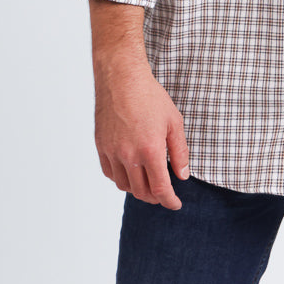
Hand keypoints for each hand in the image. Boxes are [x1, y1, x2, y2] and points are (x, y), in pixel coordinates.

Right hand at [93, 57, 189, 209]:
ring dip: (138, 190)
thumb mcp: (174, 121)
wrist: (121, 79)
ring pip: (124, 185)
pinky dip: (121, 178)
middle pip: (142, 192)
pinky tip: (130, 173)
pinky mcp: (101, 146)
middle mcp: (129, 155)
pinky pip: (110, 173)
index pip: (160, 188)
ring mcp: (112, 152)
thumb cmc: (150, 97)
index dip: (169, 201)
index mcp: (150, 150)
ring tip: (148, 184)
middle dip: (155, 197)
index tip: (175, 204)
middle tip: (164, 194)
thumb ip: (180, 151)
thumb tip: (182, 175)